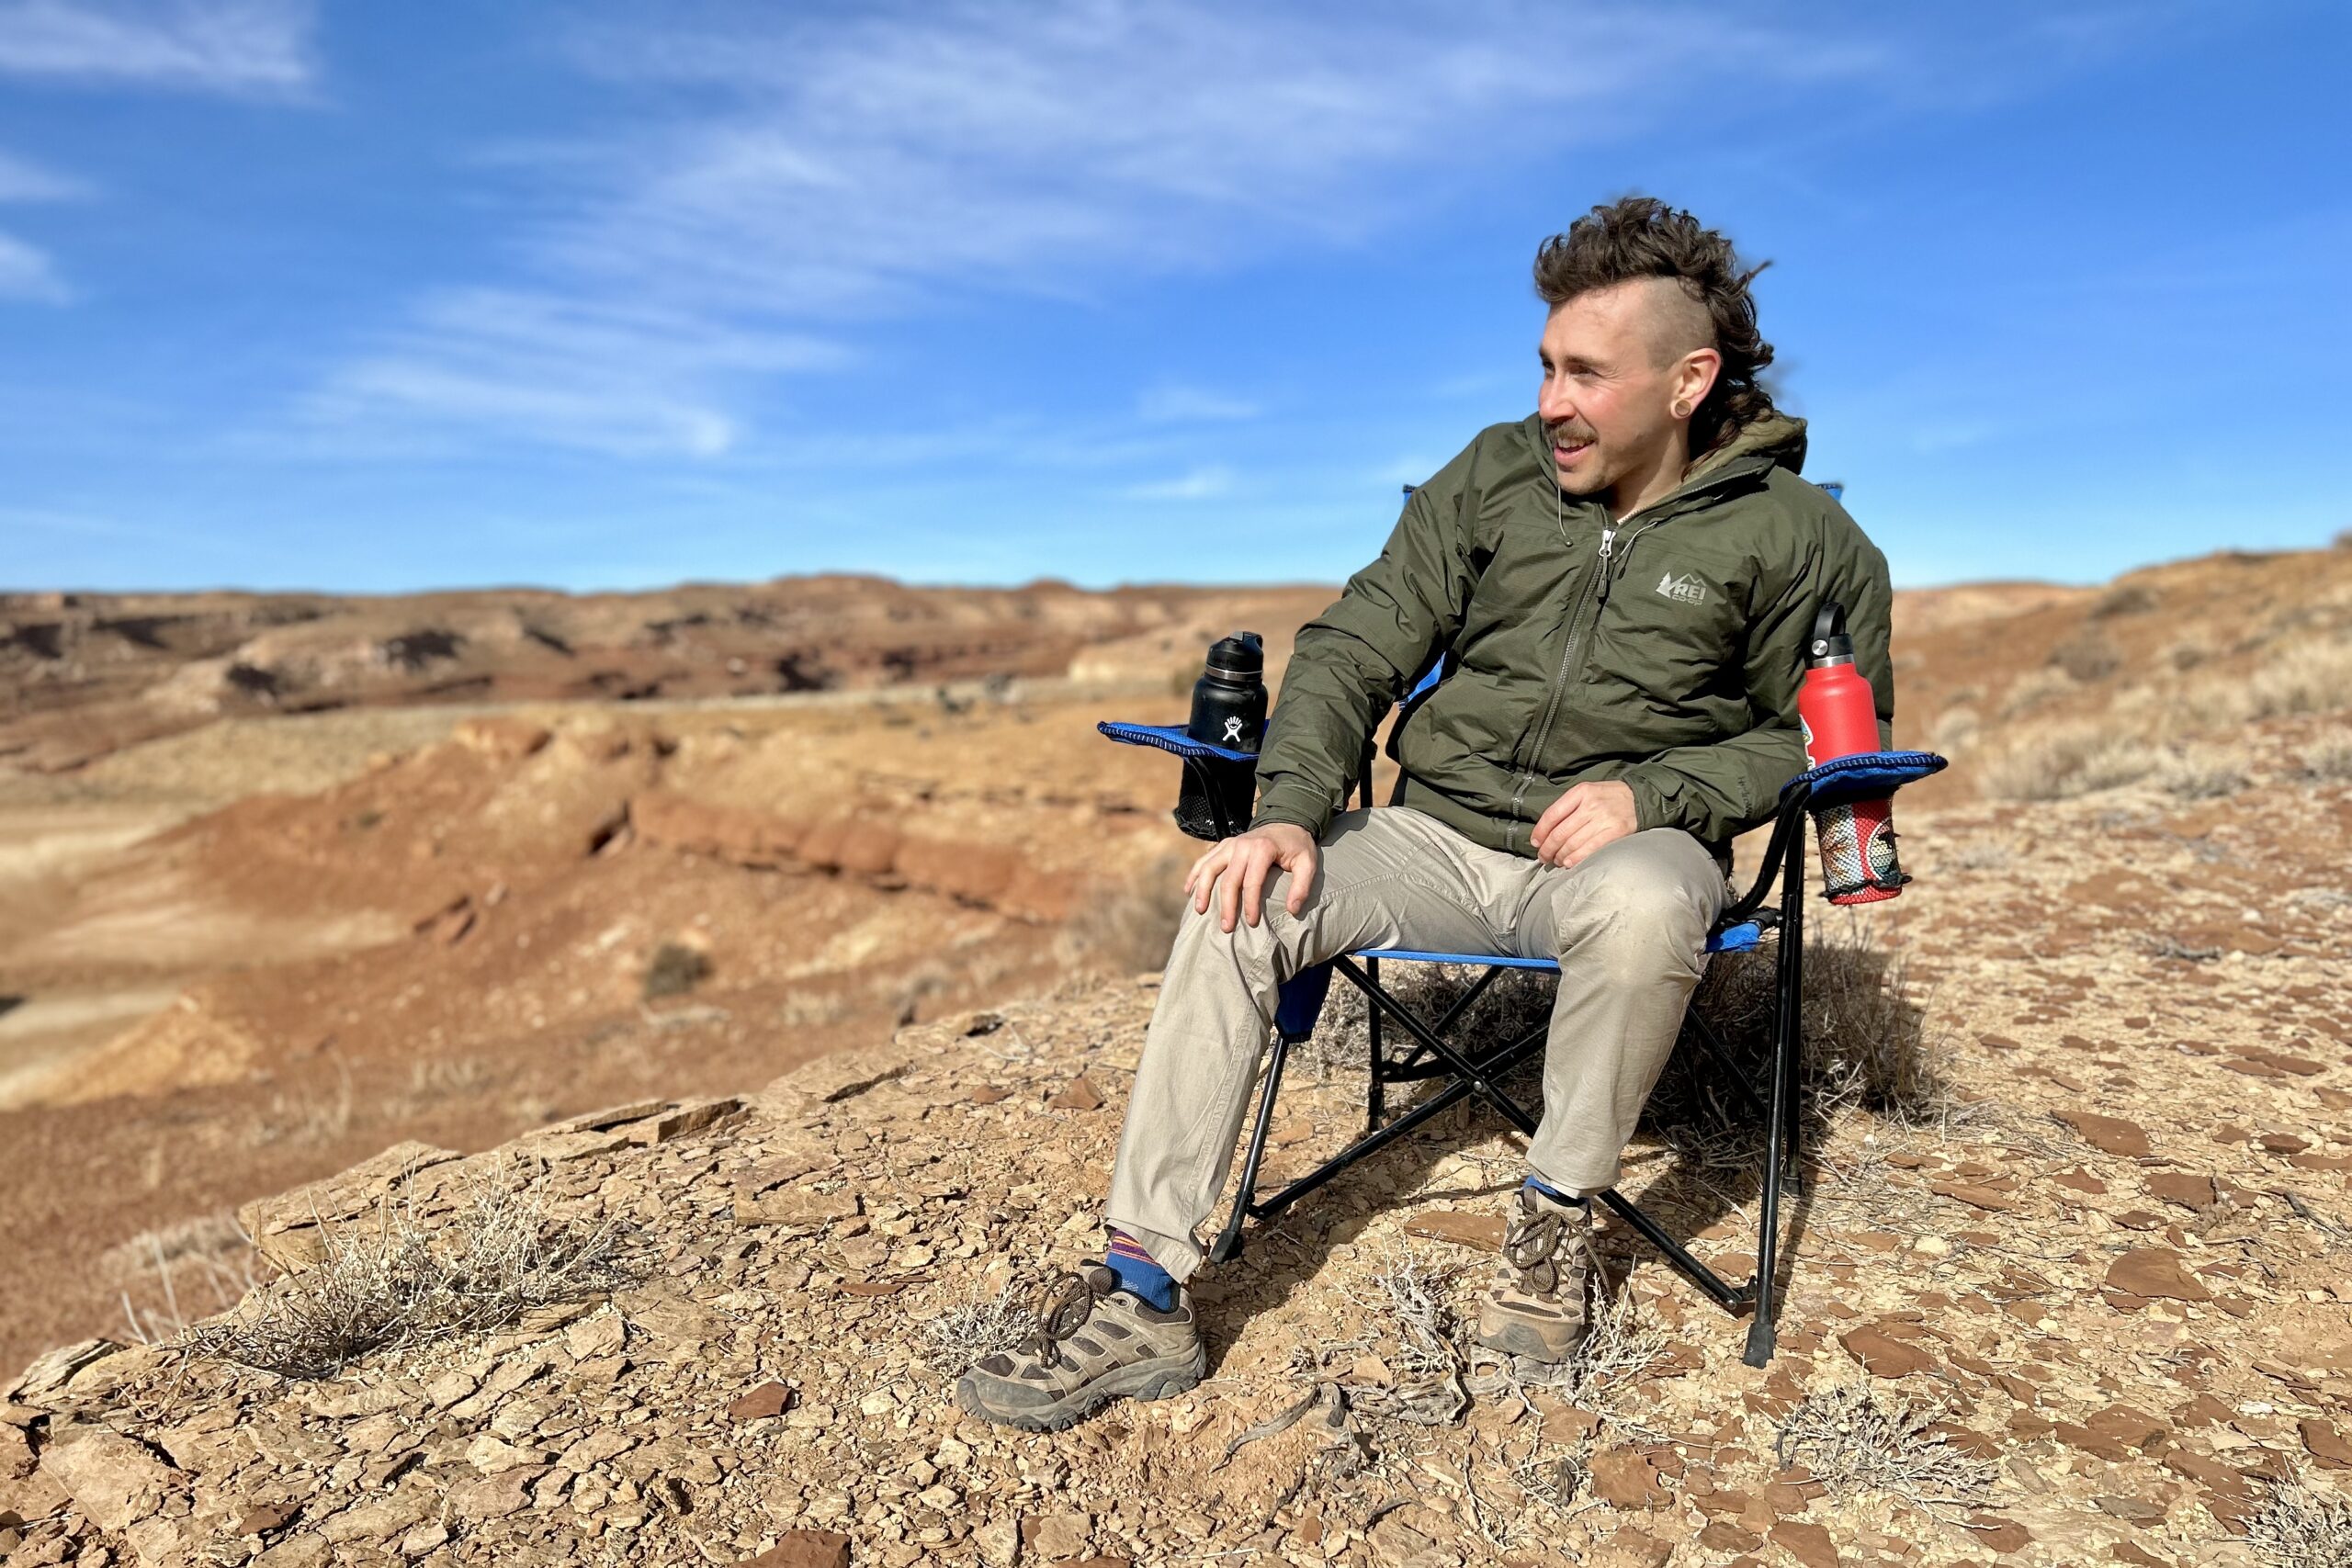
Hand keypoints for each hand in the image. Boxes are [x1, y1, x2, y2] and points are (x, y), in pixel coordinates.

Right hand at [1184, 823, 1319, 931]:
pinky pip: (1204, 860)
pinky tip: (1189, 891)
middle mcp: (1242, 845)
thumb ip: (1302, 886)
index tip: (1251, 923)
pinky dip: (1195, 875)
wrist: (1287, 821)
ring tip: (1201, 911)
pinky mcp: (1224, 845)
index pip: (1252, 882)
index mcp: (1262, 849)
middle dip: (1226, 906)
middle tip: (1226, 928)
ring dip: (1203, 891)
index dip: (1250, 904)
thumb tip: (1291, 910)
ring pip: (1209, 868)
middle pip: (1228, 880)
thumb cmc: (1297, 846)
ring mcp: (1230, 844)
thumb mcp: (1308, 863)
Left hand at [1529, 780, 1637, 868]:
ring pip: (1572, 843)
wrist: (1640, 798)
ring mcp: (1604, 818)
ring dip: (1560, 856)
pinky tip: (1569, 864)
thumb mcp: (1588, 792)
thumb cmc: (1609, 797)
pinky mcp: (1616, 832)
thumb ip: (1569, 807)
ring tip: (1557, 861)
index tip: (1535, 842)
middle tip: (1544, 857)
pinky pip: (1590, 849)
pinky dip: (1576, 859)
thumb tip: (1546, 832)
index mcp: (1581, 792)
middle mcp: (1591, 805)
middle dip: (1548, 849)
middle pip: (1560, 832)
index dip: (1540, 832)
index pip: (1552, 814)